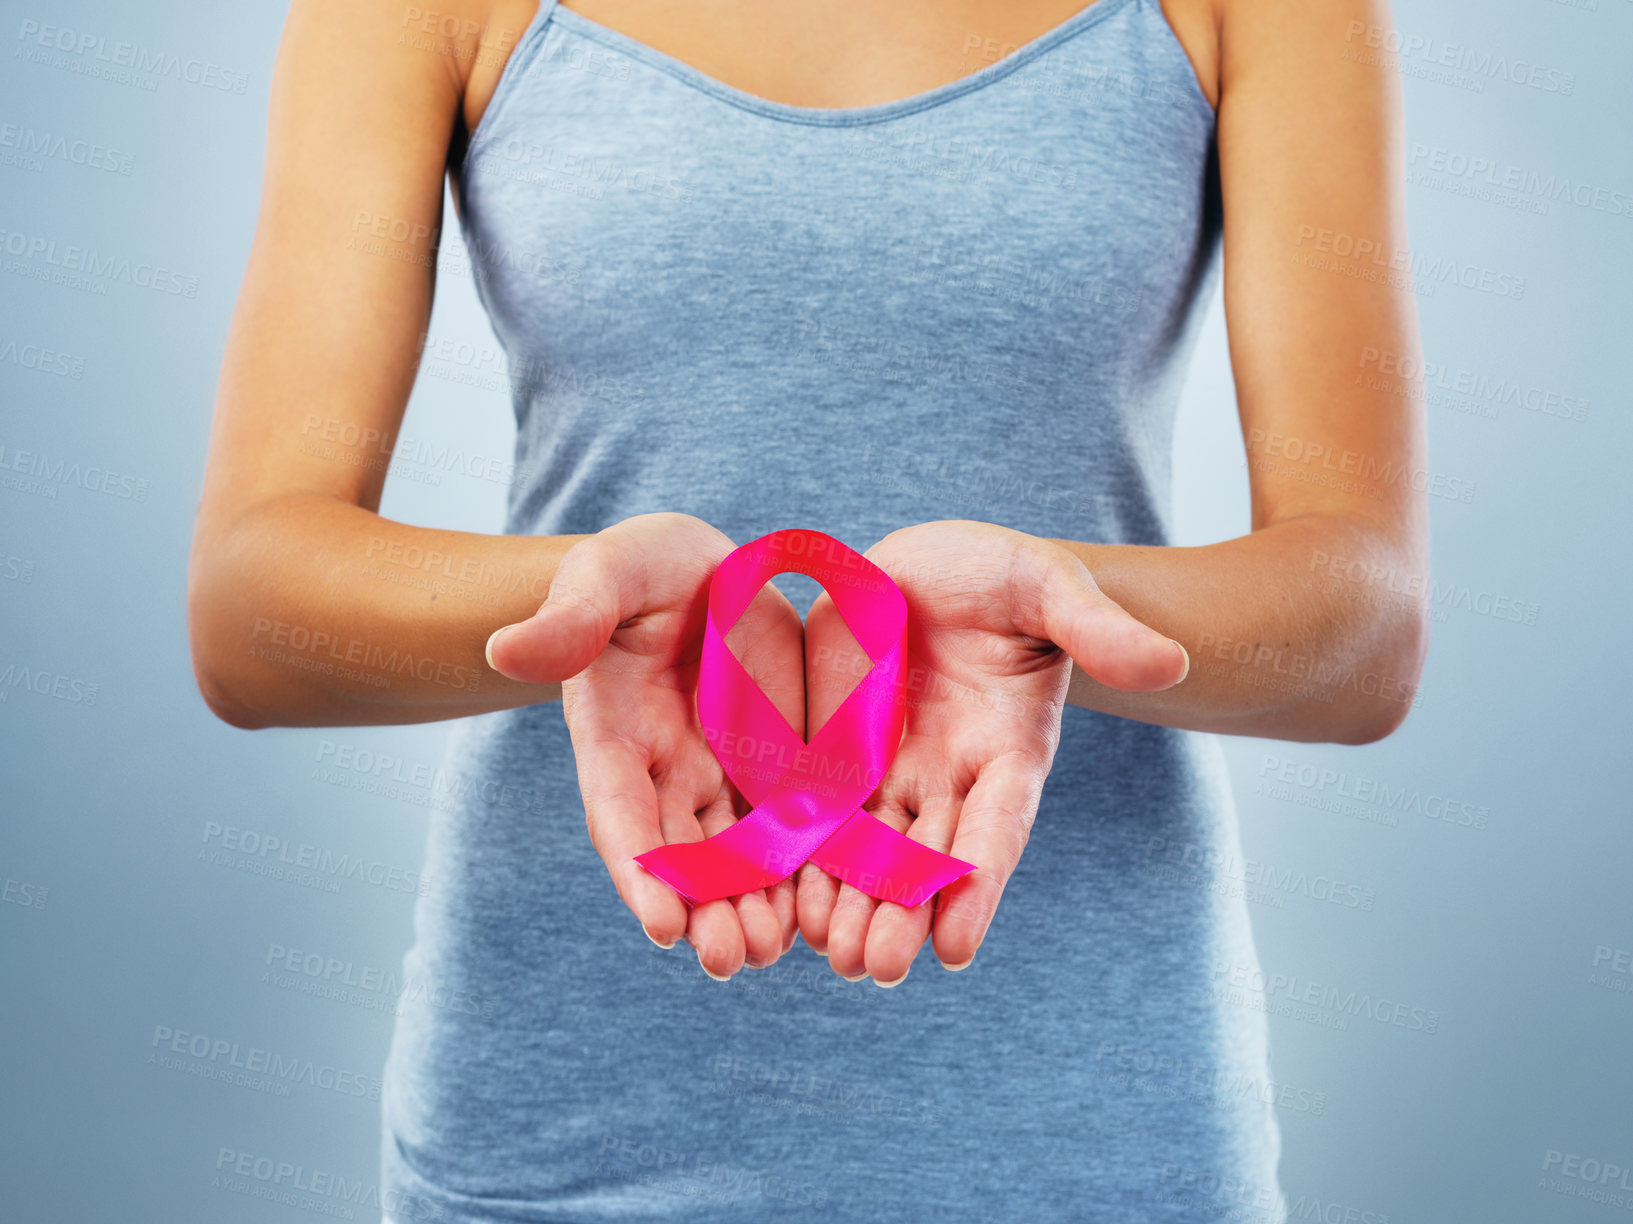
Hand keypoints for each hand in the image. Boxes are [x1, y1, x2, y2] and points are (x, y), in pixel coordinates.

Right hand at [486, 512, 804, 978]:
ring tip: (777, 949)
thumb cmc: (637, 569)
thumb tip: (503, 650)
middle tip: (733, 960)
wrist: (697, 569)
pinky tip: (828, 907)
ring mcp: (723, 776)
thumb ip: (570, 616)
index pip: (621, 814)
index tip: (661, 924)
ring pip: (737, 856)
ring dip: (754, 906)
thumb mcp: (605, 575)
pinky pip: (791, 825)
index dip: (639, 869)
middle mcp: (666, 774)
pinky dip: (803, 868)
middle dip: (705, 910)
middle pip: (682, 856)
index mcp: (613, 738)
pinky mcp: (778, 765)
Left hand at [796, 520, 1187, 983]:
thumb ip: (1098, 628)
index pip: (997, 828)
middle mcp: (948, 776)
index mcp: (1008, 749)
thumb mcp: (1050, 586)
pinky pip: (816, 814)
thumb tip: (1171, 662)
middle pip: (927, 859)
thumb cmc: (1005, 576)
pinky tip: (783, 904)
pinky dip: (803, 859)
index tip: (956, 950)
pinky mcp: (833, 751)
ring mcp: (887, 769)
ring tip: (829, 954)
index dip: (977, 885)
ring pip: (868, 851)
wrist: (934, 566)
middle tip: (875, 968)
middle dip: (901, 914)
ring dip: (849, 904)